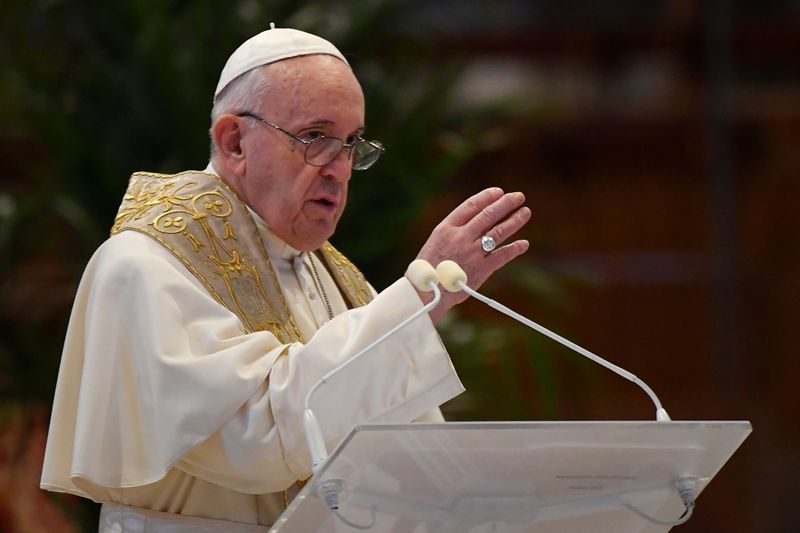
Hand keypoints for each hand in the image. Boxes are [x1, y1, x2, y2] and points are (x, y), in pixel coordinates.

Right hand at [413, 187, 530, 321]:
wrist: (425, 293)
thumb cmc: (428, 268)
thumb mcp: (435, 242)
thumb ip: (453, 231)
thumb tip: (475, 220)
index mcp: (446, 228)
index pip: (471, 206)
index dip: (487, 197)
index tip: (499, 192)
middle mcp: (461, 237)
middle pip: (488, 215)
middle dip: (506, 203)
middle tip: (519, 196)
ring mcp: (472, 253)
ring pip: (498, 232)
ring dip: (514, 221)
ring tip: (525, 212)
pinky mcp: (481, 270)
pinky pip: (502, 256)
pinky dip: (514, 249)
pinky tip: (524, 244)